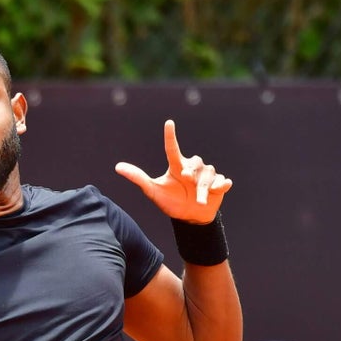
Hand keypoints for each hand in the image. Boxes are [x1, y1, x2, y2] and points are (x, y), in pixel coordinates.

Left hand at [114, 119, 231, 222]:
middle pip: (194, 163)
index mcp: (176, 166)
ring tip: (199, 199)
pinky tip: (217, 190)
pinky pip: (222, 181)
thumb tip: (117, 167)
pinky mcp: (219, 184)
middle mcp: (192, 167)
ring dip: (203, 187)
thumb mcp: (153, 191)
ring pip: (208, 174)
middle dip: (191, 172)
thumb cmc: (171, 202)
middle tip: (186, 180)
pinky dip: (220, 185)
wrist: (190, 217)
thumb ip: (138, 178)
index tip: (168, 123)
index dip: (170, 136)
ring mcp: (207, 175)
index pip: (172, 148)